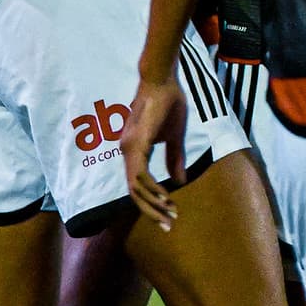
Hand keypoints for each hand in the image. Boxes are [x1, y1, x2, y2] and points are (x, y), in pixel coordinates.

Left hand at [122, 76, 188, 229]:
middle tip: (168, 225)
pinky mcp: (137, 143)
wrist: (162, 79)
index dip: (151, 203)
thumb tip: (179, 181)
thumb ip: (174, 158)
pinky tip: (167, 197)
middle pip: (134, 192)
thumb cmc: (168, 103)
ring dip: (153, 204)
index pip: (138, 185)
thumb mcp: (174, 136)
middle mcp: (126, 151)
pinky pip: (141, 174)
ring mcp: (129, 147)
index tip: (168, 215)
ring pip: (136, 187)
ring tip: (170, 213)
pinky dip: (153, 189)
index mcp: (133, 150)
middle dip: (151, 211)